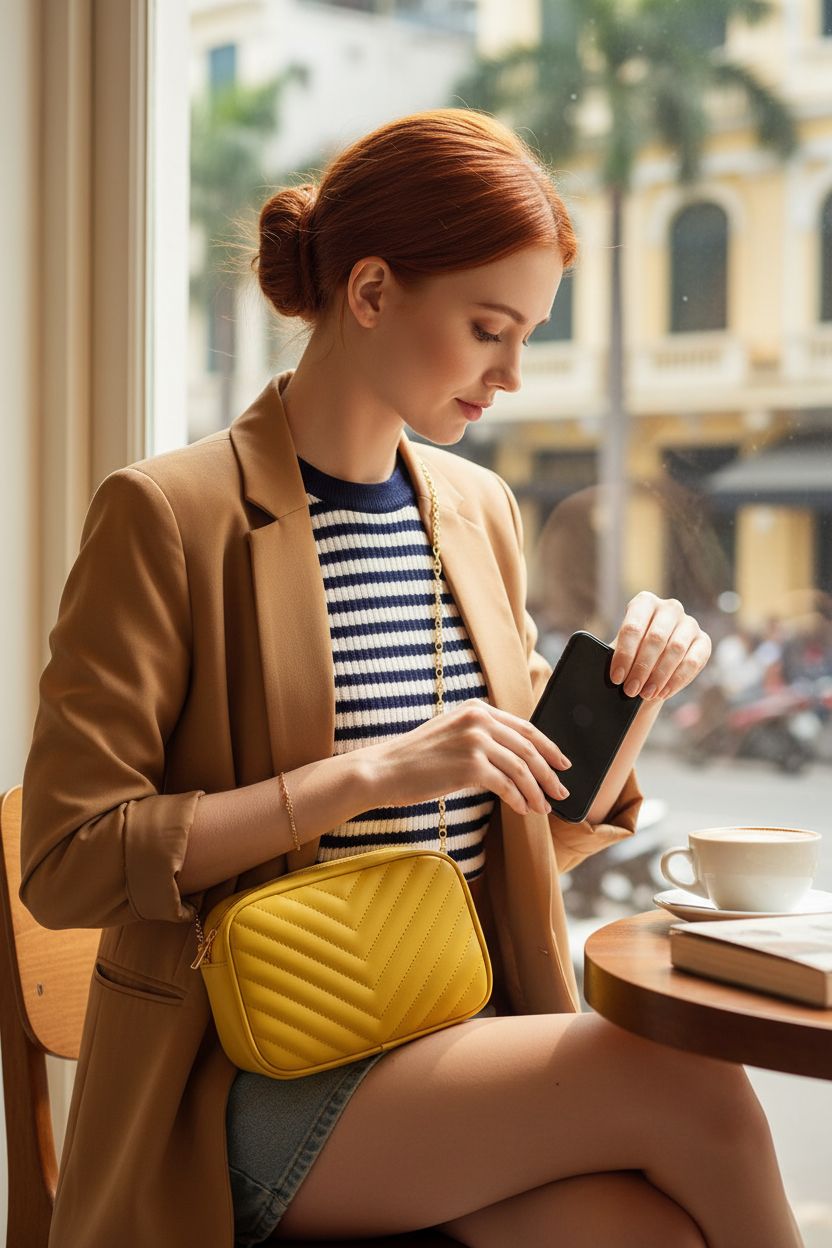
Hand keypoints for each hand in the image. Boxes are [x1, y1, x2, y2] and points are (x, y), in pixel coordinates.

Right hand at [361, 698, 571, 817]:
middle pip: (529, 748)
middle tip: (561, 791)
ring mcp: (475, 741)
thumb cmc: (416, 758)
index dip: (549, 747)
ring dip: (537, 791)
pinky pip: (506, 785)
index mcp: (477, 708)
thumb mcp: (452, 733)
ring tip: (543, 807)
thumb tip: (516, 757)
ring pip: (522, 769)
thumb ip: (481, 735)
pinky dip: (518, 800)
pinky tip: (521, 810)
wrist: (385, 769)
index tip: (563, 764)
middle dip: (550, 773)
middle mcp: (479, 719)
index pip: (526, 727)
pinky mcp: (470, 765)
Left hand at [609, 592, 711, 700]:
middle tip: (631, 690)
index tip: (617, 677)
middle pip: (656, 638)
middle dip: (642, 667)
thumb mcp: (620, 650)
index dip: (624, 654)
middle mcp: (669, 608)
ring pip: (676, 649)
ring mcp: (689, 623)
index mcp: (644, 602)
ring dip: (659, 675)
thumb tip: (603, 667)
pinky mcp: (704, 641)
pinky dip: (677, 679)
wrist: (653, 662)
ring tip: (646, 694)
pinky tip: (664, 692)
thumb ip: (613, 654)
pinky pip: (693, 661)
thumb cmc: (632, 653)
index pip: (633, 627)